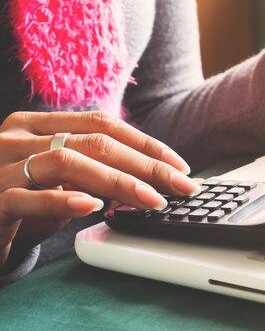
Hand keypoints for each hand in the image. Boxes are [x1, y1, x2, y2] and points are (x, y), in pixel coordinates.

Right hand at [0, 111, 199, 268]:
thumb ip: (97, 177)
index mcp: (37, 126)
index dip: (146, 143)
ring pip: (66, 162)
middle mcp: (17, 137)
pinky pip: (26, 196)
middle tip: (181, 186)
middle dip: (145, 164)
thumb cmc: (19, 203)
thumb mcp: (60, 185)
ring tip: (151, 200)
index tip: (180, 166)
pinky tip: (91, 206)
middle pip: (93, 142)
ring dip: (117, 181)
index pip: (101, 124)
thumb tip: (155, 182)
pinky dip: (62, 200)